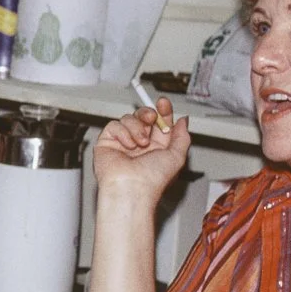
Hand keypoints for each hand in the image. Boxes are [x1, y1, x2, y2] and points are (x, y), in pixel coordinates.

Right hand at [93, 99, 190, 213]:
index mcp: (157, 148)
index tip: (164, 103)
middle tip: (151, 118)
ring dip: (137, 128)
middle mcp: (140, 145)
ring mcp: (123, 143)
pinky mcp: (107, 142)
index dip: (163, 111)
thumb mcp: (177, 156)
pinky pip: (114, 125)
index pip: (160, 123)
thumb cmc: (153, 179)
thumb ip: (182, 136)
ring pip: (129, 119)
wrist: (131, 187)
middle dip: (149, 114)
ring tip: (140, 143)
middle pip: (143, 117)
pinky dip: (122, 133)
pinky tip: (127, 145)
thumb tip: (183, 121)